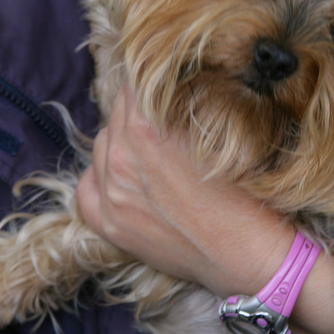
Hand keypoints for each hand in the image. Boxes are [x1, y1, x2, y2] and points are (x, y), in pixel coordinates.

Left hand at [76, 86, 333, 333]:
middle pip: (116, 112)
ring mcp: (110, 193)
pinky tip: (124, 178)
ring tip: (150, 150)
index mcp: (147, 128)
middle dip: (138, 110)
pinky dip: (102, 177)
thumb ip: (184, 101)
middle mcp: (120, 157)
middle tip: (163, 118)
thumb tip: (169, 79)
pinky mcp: (107, 224)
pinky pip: (86, 186)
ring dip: (121, 140)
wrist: (247, 254)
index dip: (152, 81)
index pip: (133, 84)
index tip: (164, 85)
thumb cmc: (245, 191)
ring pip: (101, 144)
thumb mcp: (218, 129)